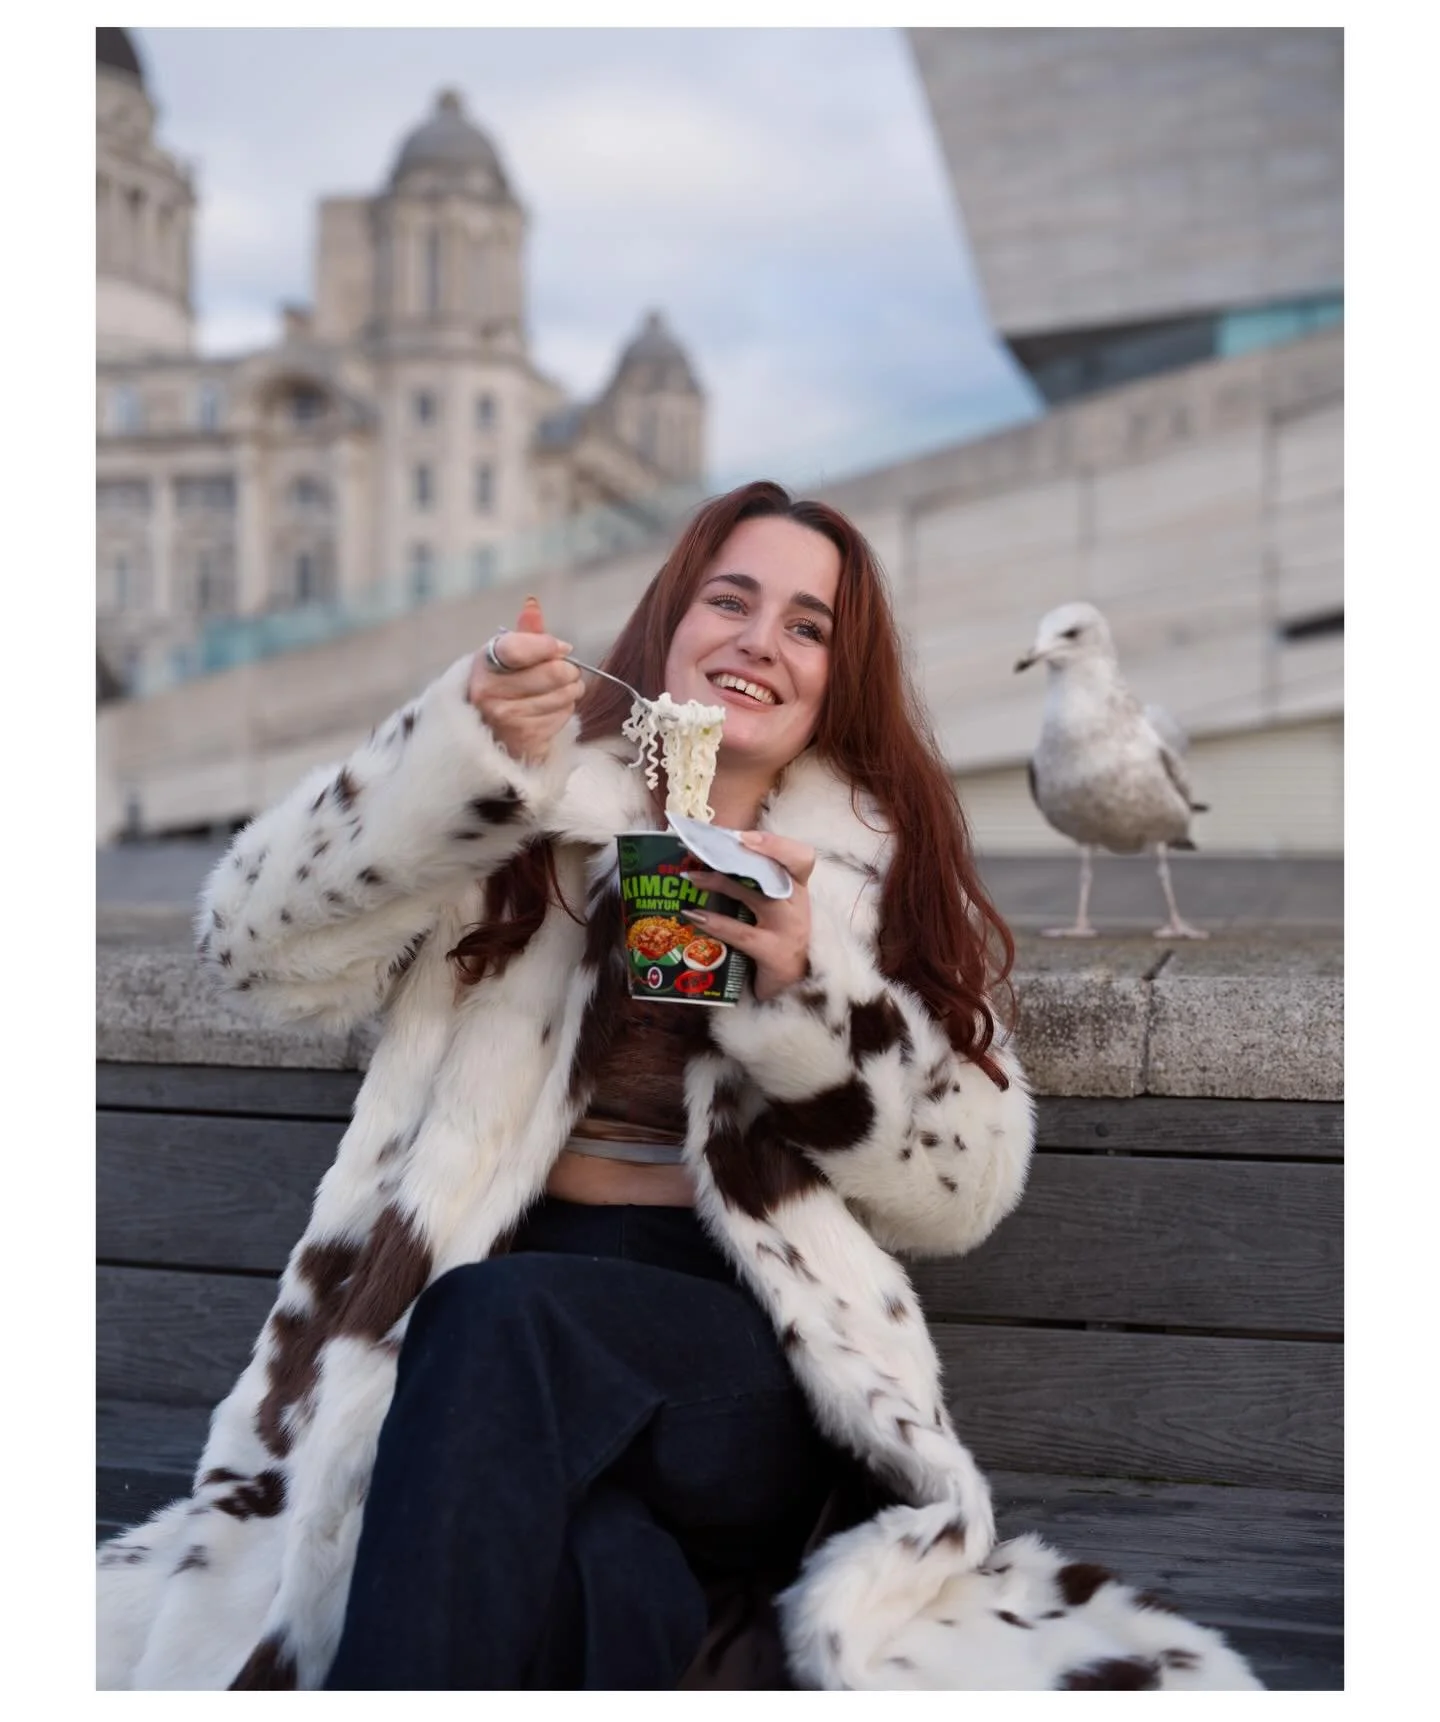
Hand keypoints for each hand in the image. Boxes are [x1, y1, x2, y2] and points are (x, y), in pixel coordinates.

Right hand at [467, 597, 583, 764]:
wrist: (486, 729)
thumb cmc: (502, 684)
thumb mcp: (507, 656)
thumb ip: (525, 632)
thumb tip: (532, 604)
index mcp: (485, 663)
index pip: (520, 649)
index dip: (548, 646)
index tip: (561, 648)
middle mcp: (489, 692)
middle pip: (553, 673)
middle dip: (569, 670)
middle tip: (567, 671)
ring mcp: (506, 718)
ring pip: (564, 696)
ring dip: (571, 691)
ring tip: (560, 689)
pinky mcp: (524, 738)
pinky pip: (563, 716)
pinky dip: (565, 710)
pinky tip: (552, 708)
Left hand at [681, 830, 815, 1002]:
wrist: (792, 985)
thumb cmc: (776, 938)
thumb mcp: (771, 907)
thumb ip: (753, 883)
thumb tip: (709, 856)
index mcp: (798, 888)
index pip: (802, 857)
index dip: (776, 844)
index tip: (743, 837)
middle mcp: (798, 905)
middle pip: (774, 870)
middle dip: (735, 856)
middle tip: (700, 849)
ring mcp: (790, 929)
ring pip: (757, 895)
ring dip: (720, 883)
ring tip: (690, 878)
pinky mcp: (775, 953)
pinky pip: (742, 933)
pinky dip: (715, 922)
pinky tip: (693, 915)